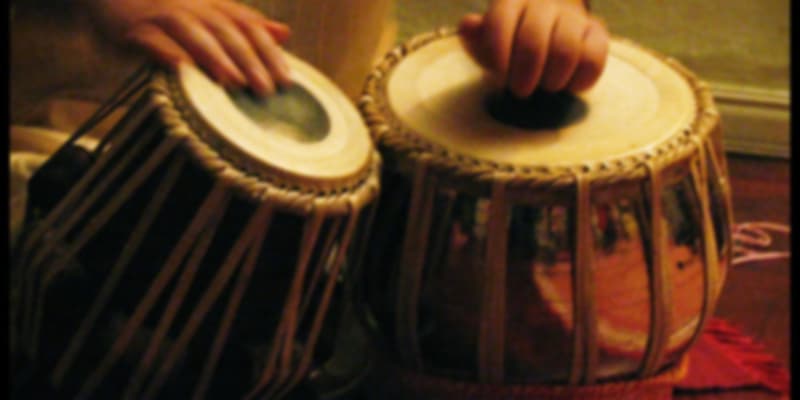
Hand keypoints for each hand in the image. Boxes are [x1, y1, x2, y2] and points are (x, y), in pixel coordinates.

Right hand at [86, 0, 292, 94]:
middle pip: (226, 31)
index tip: (286, 80)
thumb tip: (284, 33)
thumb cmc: (165, 9)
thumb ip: (244, 24)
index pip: (249, 26)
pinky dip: (169, 52)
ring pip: (194, 33)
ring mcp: (163, 15)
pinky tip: (183, 69)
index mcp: (213, 5)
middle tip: (266, 90)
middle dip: (249, 60)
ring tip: (234, 82)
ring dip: (215, 57)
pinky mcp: (135, 27)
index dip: (269, 52)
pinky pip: (154, 39)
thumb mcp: (208, 12)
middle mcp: (192, 7)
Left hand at [459, 0, 608, 97]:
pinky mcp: (597, 33)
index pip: (500, 24)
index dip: (497, 55)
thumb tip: (469, 25)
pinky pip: (594, 59)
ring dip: (552, 80)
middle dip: (524, 75)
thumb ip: (475, 36)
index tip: (500, 75)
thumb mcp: (485, 40)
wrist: (546, 30)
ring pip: (566, 51)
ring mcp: (573, 16)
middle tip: (521, 90)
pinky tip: (569, 86)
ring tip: (546, 86)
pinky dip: (580, 81)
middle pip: (533, 42)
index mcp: (511, 1)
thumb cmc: (508, 42)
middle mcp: (543, 3)